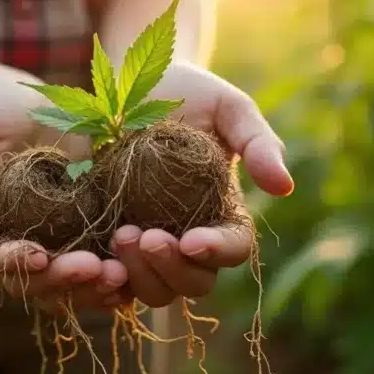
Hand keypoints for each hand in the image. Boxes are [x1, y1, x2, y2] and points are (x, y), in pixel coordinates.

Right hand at [0, 68, 126, 312]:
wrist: (27, 96)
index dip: (10, 263)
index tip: (38, 255)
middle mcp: (15, 243)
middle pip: (31, 282)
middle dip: (61, 281)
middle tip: (92, 268)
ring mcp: (54, 242)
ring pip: (67, 286)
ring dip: (93, 288)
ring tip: (120, 276)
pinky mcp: (88, 231)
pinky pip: (101, 266)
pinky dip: (118, 278)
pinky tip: (136, 273)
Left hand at [112, 61, 293, 307]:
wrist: (128, 84)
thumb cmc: (188, 93)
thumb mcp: (228, 108)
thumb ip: (258, 143)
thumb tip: (284, 187)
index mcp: (224, 212)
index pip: (234, 248)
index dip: (218, 252)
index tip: (192, 241)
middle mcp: (189, 237)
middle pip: (194, 282)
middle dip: (172, 269)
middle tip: (144, 236)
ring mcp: (149, 244)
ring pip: (154, 289)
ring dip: (138, 275)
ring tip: (119, 235)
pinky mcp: (108, 241)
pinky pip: (110, 281)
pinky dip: (103, 281)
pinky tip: (89, 260)